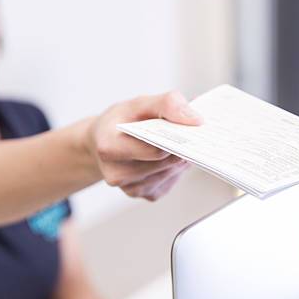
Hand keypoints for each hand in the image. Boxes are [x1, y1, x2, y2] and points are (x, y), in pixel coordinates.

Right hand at [87, 91, 201, 200]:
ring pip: (170, 173)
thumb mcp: (139, 103)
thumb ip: (167, 104)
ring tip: (176, 143)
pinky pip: (170, 182)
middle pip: (164, 163)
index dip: (175, 138)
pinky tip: (169, 156)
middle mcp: (117, 173)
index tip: (191, 128)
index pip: (154, 150)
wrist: (103, 141)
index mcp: (109, 148)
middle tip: (189, 134)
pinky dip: (174, 169)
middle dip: (179, 148)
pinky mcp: (144, 194)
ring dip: (179, 159)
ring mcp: (131, 188)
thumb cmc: (119, 122)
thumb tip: (195, 120)